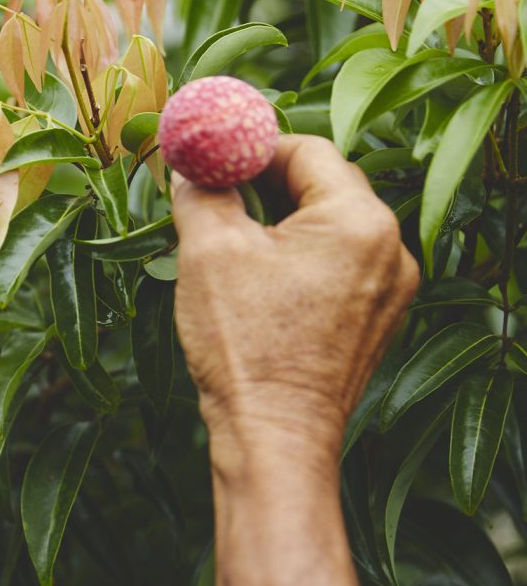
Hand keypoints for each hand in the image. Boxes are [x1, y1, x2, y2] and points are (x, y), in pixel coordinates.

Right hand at [172, 134, 419, 465]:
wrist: (274, 438)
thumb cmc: (245, 345)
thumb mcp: (209, 250)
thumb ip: (202, 191)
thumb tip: (193, 165)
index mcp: (360, 221)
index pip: (309, 150)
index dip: (255, 147)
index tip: (216, 158)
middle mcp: (391, 249)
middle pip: (324, 186)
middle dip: (266, 184)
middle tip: (218, 193)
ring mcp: (390, 289)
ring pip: (330, 227)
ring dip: (281, 222)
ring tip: (232, 239)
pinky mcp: (377, 318)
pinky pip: (339, 264)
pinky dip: (300, 257)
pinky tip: (260, 276)